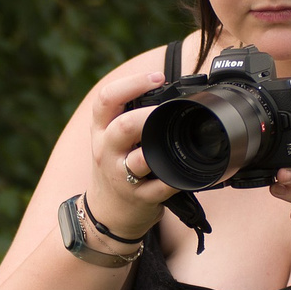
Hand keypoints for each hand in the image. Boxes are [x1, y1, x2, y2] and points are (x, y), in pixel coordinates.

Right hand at [84, 59, 177, 237]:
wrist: (106, 212)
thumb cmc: (115, 167)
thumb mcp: (110, 138)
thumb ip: (129, 115)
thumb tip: (171, 90)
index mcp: (101, 130)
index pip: (106, 99)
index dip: (132, 83)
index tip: (158, 77)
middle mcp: (107, 150)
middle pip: (123, 126)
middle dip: (148, 115)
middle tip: (167, 109)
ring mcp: (121, 175)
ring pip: (140, 159)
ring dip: (160, 148)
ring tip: (175, 139)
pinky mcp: (139, 197)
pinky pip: (161, 186)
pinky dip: (177, 178)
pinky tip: (188, 171)